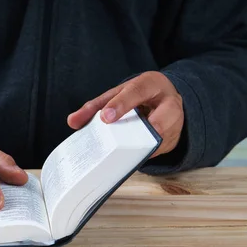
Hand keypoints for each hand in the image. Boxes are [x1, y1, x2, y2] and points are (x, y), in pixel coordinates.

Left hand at [67, 71, 183, 157]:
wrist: (165, 98)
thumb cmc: (137, 95)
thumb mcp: (116, 95)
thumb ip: (94, 107)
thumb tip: (72, 122)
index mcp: (151, 84)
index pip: (137, 91)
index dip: (121, 105)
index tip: (105, 118)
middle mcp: (169, 104)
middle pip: (160, 122)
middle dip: (142, 134)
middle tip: (119, 145)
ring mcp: (175, 125)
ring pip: (160, 141)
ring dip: (139, 150)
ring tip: (117, 157)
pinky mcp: (172, 142)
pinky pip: (156, 152)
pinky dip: (139, 157)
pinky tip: (121, 162)